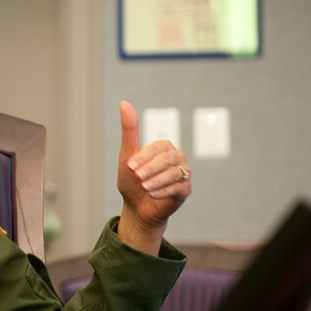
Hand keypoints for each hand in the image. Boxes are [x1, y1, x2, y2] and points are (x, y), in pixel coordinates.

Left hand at [116, 101, 190, 252]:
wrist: (137, 207)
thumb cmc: (132, 181)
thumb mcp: (127, 156)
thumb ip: (129, 130)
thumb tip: (124, 103)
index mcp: (164, 147)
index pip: (157, 147)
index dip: (143, 157)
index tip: (130, 167)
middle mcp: (177, 157)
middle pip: (168, 159)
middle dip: (150, 169)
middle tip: (137, 177)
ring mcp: (183, 173)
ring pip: (174, 173)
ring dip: (156, 181)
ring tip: (144, 187)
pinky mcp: (185, 189)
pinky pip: (179, 187)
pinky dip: (164, 191)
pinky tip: (153, 195)